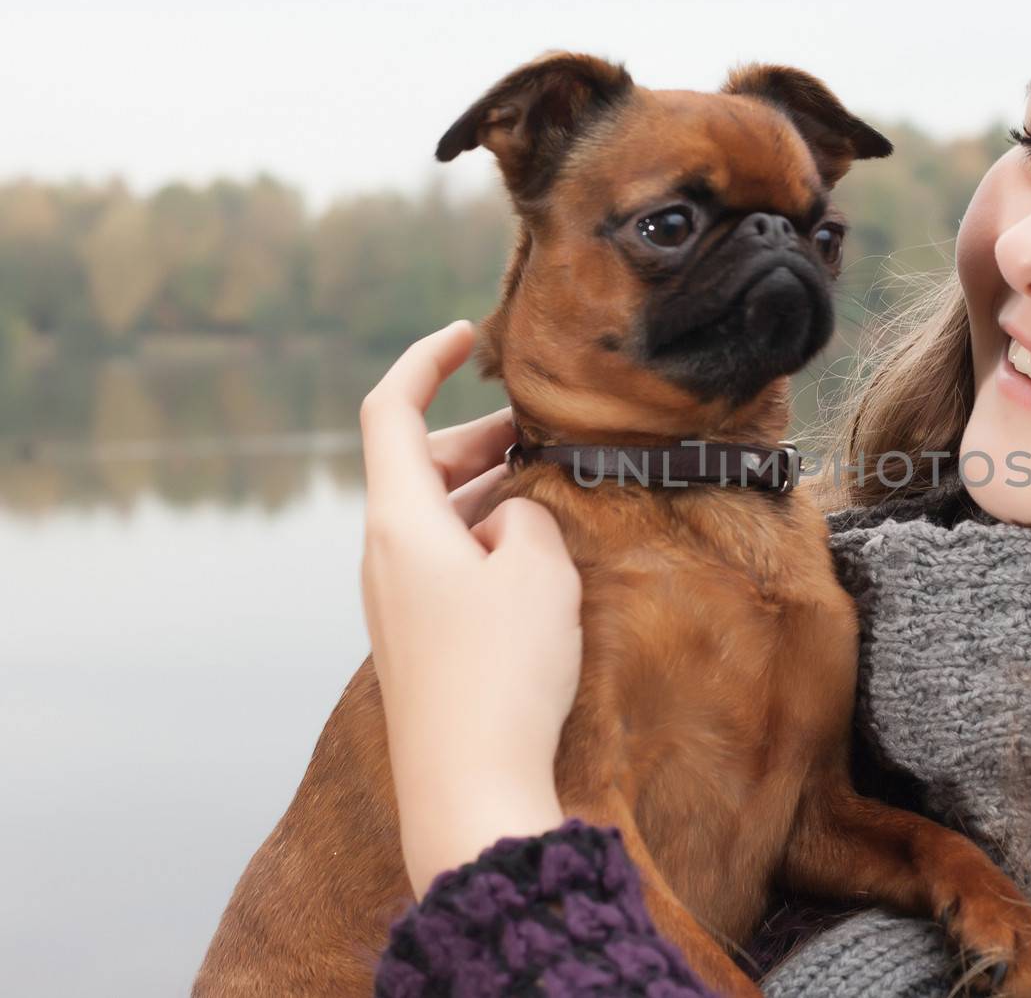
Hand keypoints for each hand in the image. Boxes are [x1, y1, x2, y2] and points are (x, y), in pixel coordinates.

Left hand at [358, 319, 585, 900]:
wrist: (469, 788)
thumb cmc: (501, 673)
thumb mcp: (537, 569)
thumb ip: (527, 515)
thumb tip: (510, 517)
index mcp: (399, 521)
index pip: (390, 410)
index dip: (424, 359)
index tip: (469, 336)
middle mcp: (384, 554)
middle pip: (418, 463)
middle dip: (479, 435)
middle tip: (543, 428)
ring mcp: (396, 600)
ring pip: (437, 514)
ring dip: (488, 489)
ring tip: (552, 486)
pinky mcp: (418, 637)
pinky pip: (446, 560)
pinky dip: (485, 535)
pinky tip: (534, 552)